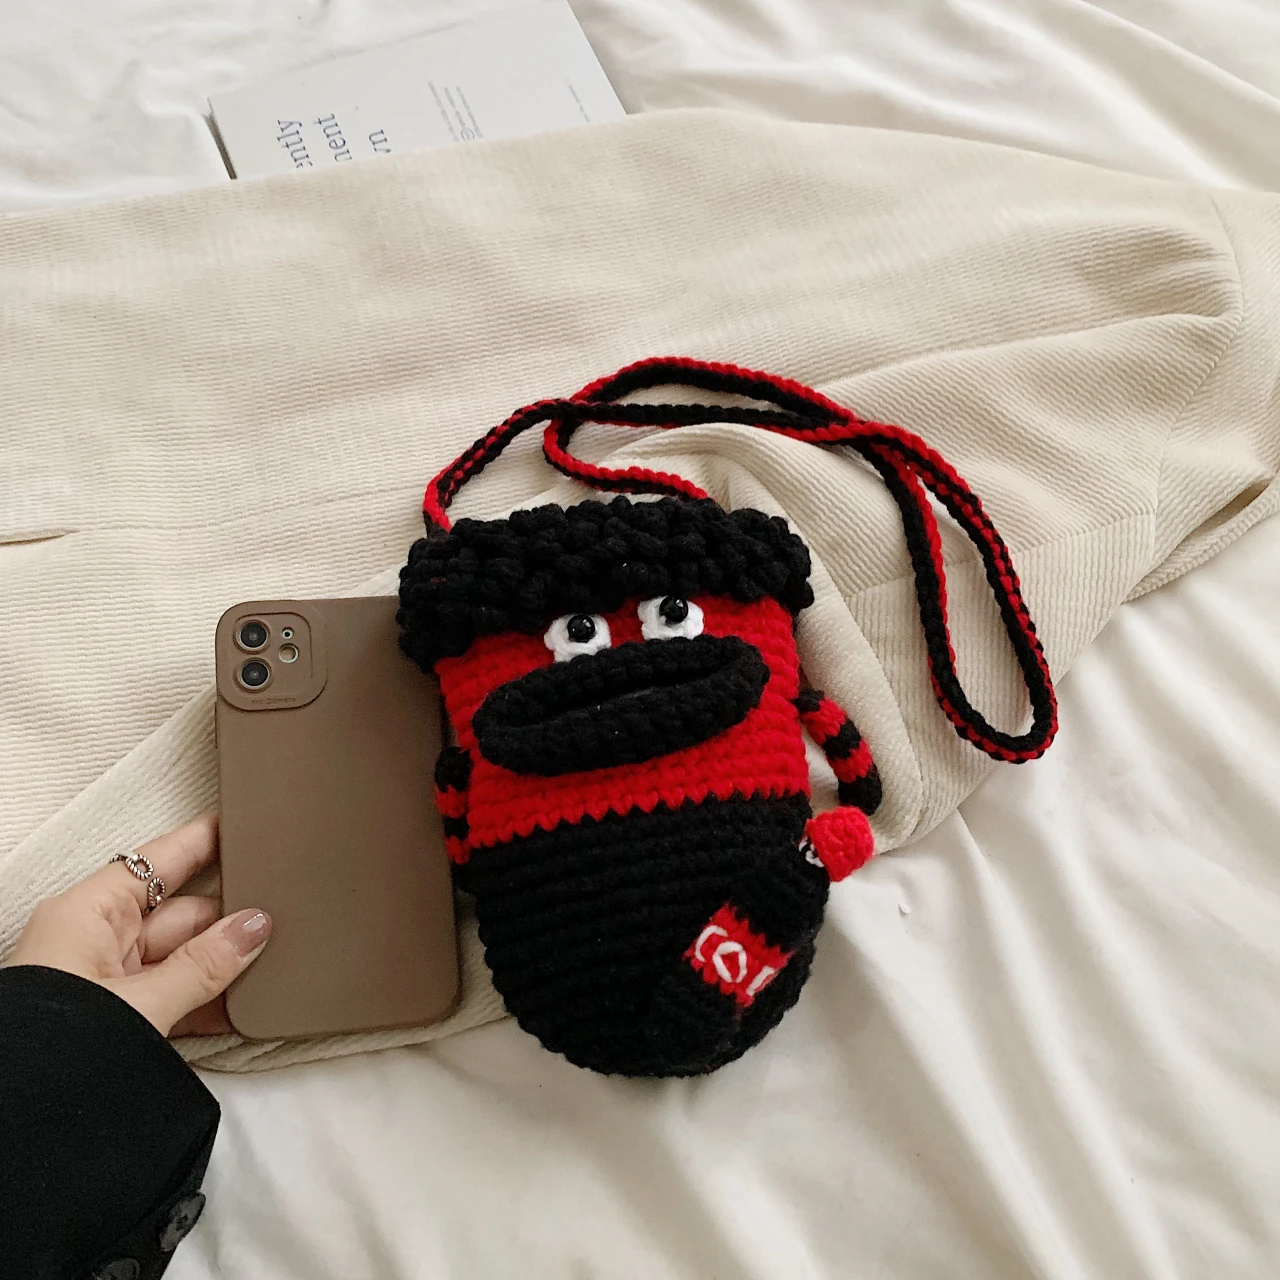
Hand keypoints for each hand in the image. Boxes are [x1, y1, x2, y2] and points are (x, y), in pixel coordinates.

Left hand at [3, 814, 270, 1036]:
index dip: (204, 840)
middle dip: (229, 916)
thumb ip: (205, 965)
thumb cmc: (58, 1047)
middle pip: (180, 911)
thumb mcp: (141, 1002)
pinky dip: (206, 999)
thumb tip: (257, 925)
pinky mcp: (119, 1021)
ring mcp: (107, 981)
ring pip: (182, 957)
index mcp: (89, 913)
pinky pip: (173, 995)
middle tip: (286, 915)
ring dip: (223, 965)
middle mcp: (96, 939)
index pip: (160, 859)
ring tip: (277, 962)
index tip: (248, 823)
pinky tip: (246, 1005)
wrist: (19, 1135)